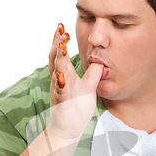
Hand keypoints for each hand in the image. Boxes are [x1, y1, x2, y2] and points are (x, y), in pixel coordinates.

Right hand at [47, 23, 102, 142]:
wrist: (68, 129)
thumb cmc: (76, 108)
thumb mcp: (89, 87)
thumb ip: (93, 74)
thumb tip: (99, 61)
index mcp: (66, 74)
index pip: (60, 53)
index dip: (60, 40)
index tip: (62, 27)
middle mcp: (60, 79)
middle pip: (55, 57)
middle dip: (57, 43)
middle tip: (61, 30)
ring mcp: (59, 90)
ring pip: (56, 71)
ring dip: (58, 58)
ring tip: (61, 45)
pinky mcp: (62, 102)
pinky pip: (60, 91)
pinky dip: (60, 83)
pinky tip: (62, 74)